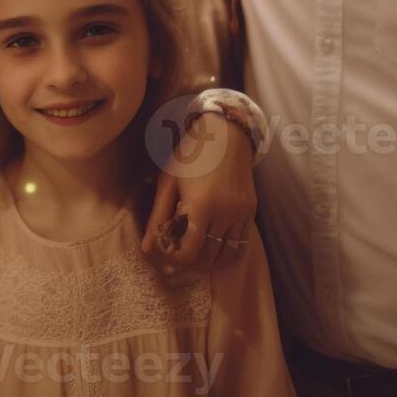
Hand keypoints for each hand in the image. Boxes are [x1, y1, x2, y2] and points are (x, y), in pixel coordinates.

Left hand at [142, 113, 256, 271]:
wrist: (226, 135)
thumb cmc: (191, 155)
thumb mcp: (168, 182)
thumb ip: (157, 217)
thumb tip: (146, 249)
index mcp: (200, 205)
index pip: (189, 252)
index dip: (175, 256)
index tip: (168, 246)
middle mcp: (224, 213)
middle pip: (207, 257)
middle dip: (191, 261)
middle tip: (179, 250)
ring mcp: (241, 214)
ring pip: (226, 255)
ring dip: (210, 261)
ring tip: (196, 252)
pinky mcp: (251, 212)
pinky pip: (241, 246)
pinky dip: (227, 254)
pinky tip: (214, 249)